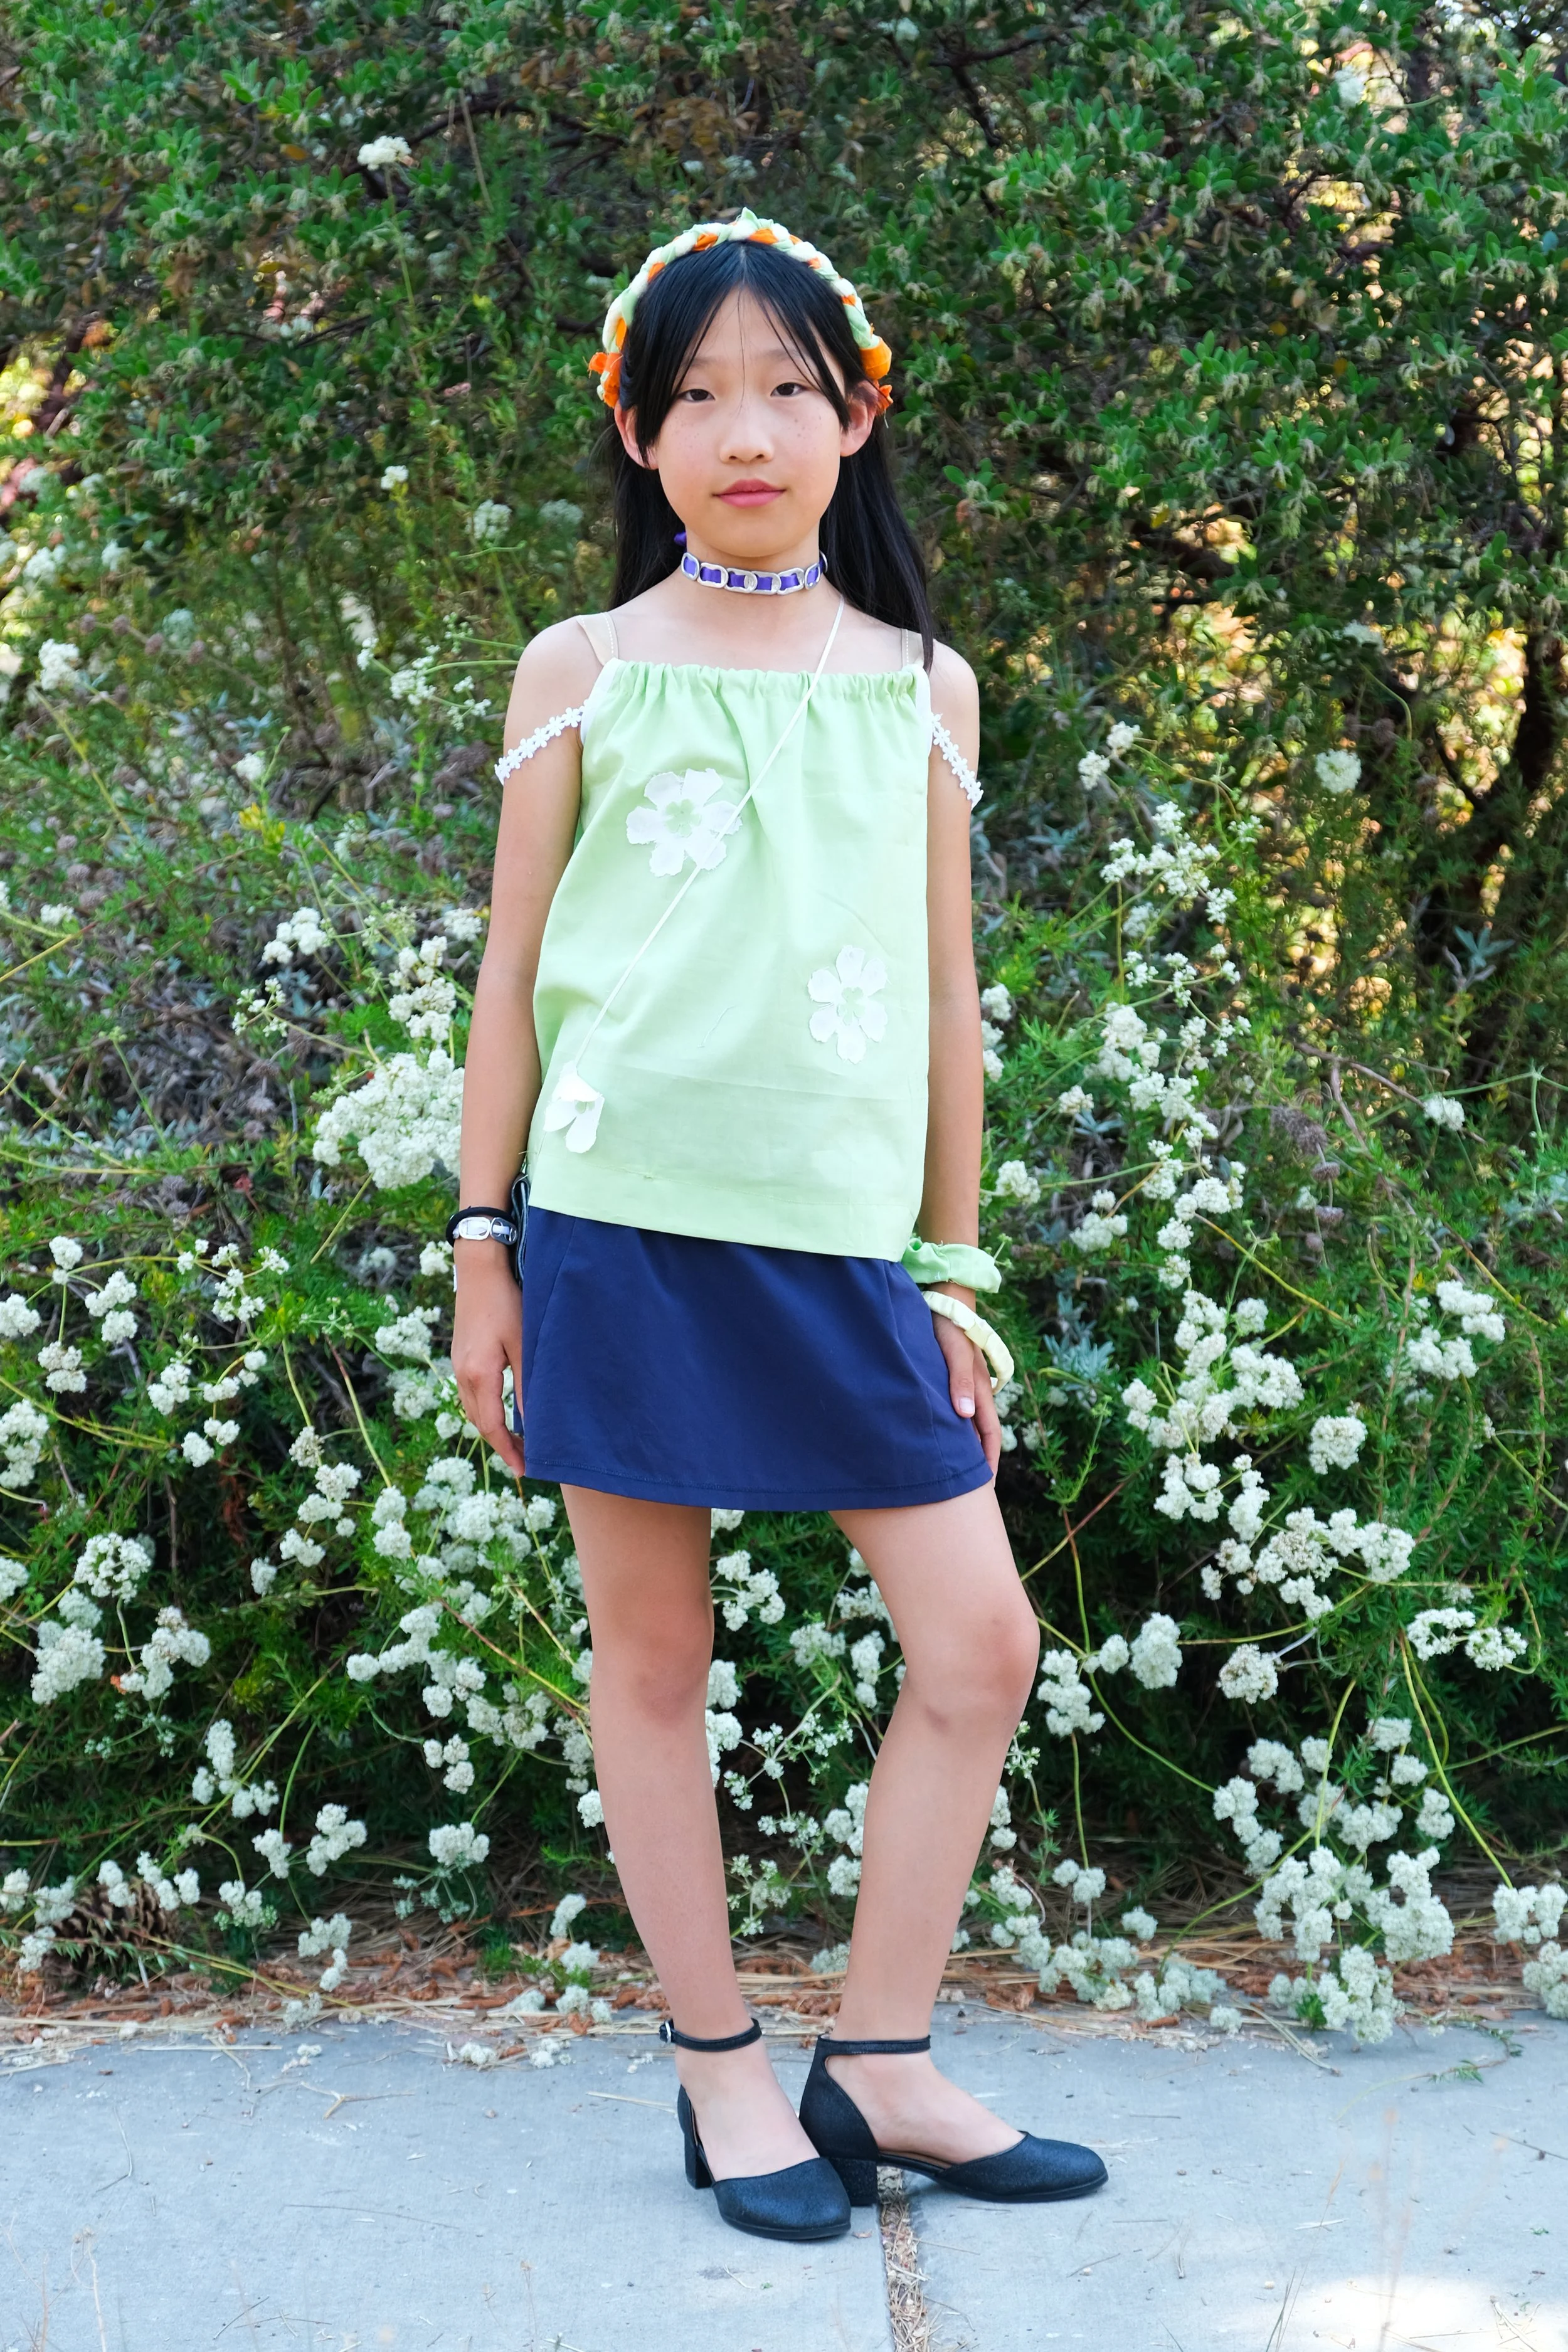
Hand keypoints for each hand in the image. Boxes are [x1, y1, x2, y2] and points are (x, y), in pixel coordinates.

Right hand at [451, 1243, 524, 1476]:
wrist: (479, 1269)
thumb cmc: (505, 1302)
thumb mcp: (523, 1344)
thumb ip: (527, 1384)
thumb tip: (535, 1422)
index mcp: (478, 1375)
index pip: (491, 1426)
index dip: (507, 1451)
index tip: (525, 1470)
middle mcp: (463, 1374)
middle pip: (479, 1422)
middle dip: (500, 1444)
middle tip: (524, 1460)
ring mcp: (458, 1364)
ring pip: (473, 1409)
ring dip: (492, 1427)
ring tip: (515, 1441)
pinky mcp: (461, 1355)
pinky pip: (471, 1394)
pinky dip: (486, 1409)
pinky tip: (501, 1409)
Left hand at [928, 1290, 1001, 1476]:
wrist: (944, 1295)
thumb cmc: (949, 1324)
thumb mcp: (954, 1352)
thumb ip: (961, 1382)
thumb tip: (966, 1417)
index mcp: (980, 1391)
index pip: (989, 1436)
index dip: (988, 1463)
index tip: (981, 1490)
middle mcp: (974, 1392)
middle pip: (979, 1435)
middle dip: (975, 1462)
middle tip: (962, 1491)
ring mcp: (962, 1386)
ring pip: (965, 1425)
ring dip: (962, 1447)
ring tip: (949, 1472)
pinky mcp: (948, 1378)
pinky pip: (952, 1411)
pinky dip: (950, 1429)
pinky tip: (935, 1438)